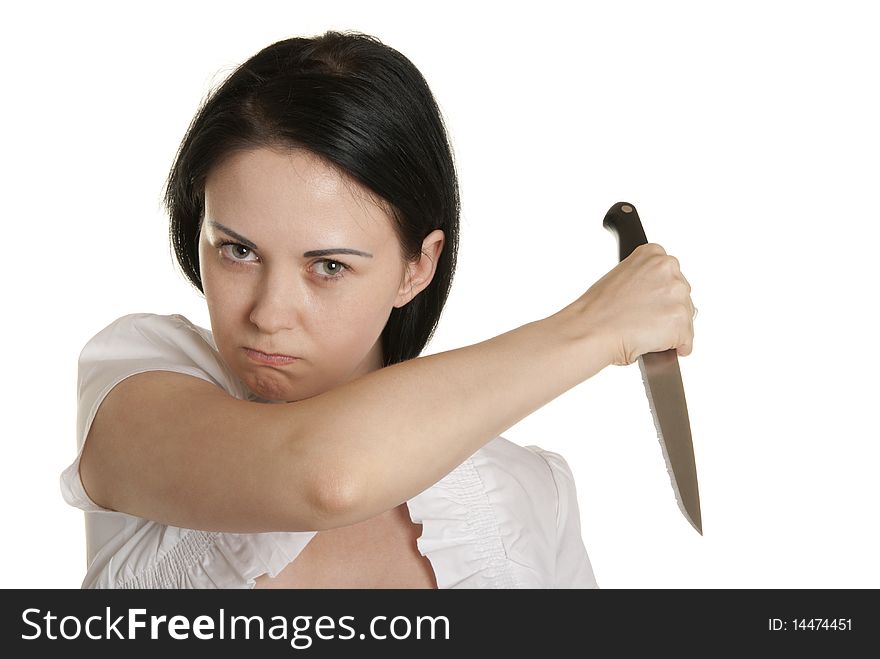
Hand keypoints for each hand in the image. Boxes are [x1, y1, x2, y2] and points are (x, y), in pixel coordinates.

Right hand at [570, 243, 694, 365]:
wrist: (590, 331)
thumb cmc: (596, 310)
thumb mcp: (620, 278)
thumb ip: (646, 280)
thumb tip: (659, 299)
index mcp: (654, 254)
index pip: (671, 276)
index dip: (657, 294)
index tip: (644, 302)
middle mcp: (669, 270)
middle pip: (682, 297)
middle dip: (666, 311)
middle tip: (641, 319)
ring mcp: (677, 296)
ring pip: (686, 320)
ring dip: (669, 330)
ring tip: (643, 331)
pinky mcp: (681, 322)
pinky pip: (686, 343)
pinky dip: (672, 348)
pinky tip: (651, 344)